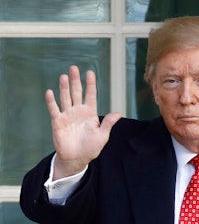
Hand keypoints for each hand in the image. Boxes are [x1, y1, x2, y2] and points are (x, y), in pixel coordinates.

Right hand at [46, 65, 120, 179]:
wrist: (77, 158)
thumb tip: (119, 113)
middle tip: (74, 68)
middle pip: (77, 92)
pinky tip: (50, 92)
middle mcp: (78, 111)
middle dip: (75, 81)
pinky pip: (54, 110)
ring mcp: (68, 115)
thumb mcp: (102, 136)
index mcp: (90, 113)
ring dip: (64, 88)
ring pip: (66, 98)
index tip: (90, 72)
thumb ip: (108, 123)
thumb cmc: (91, 147)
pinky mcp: (58, 122)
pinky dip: (51, 101)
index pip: (90, 95)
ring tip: (64, 76)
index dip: (90, 84)